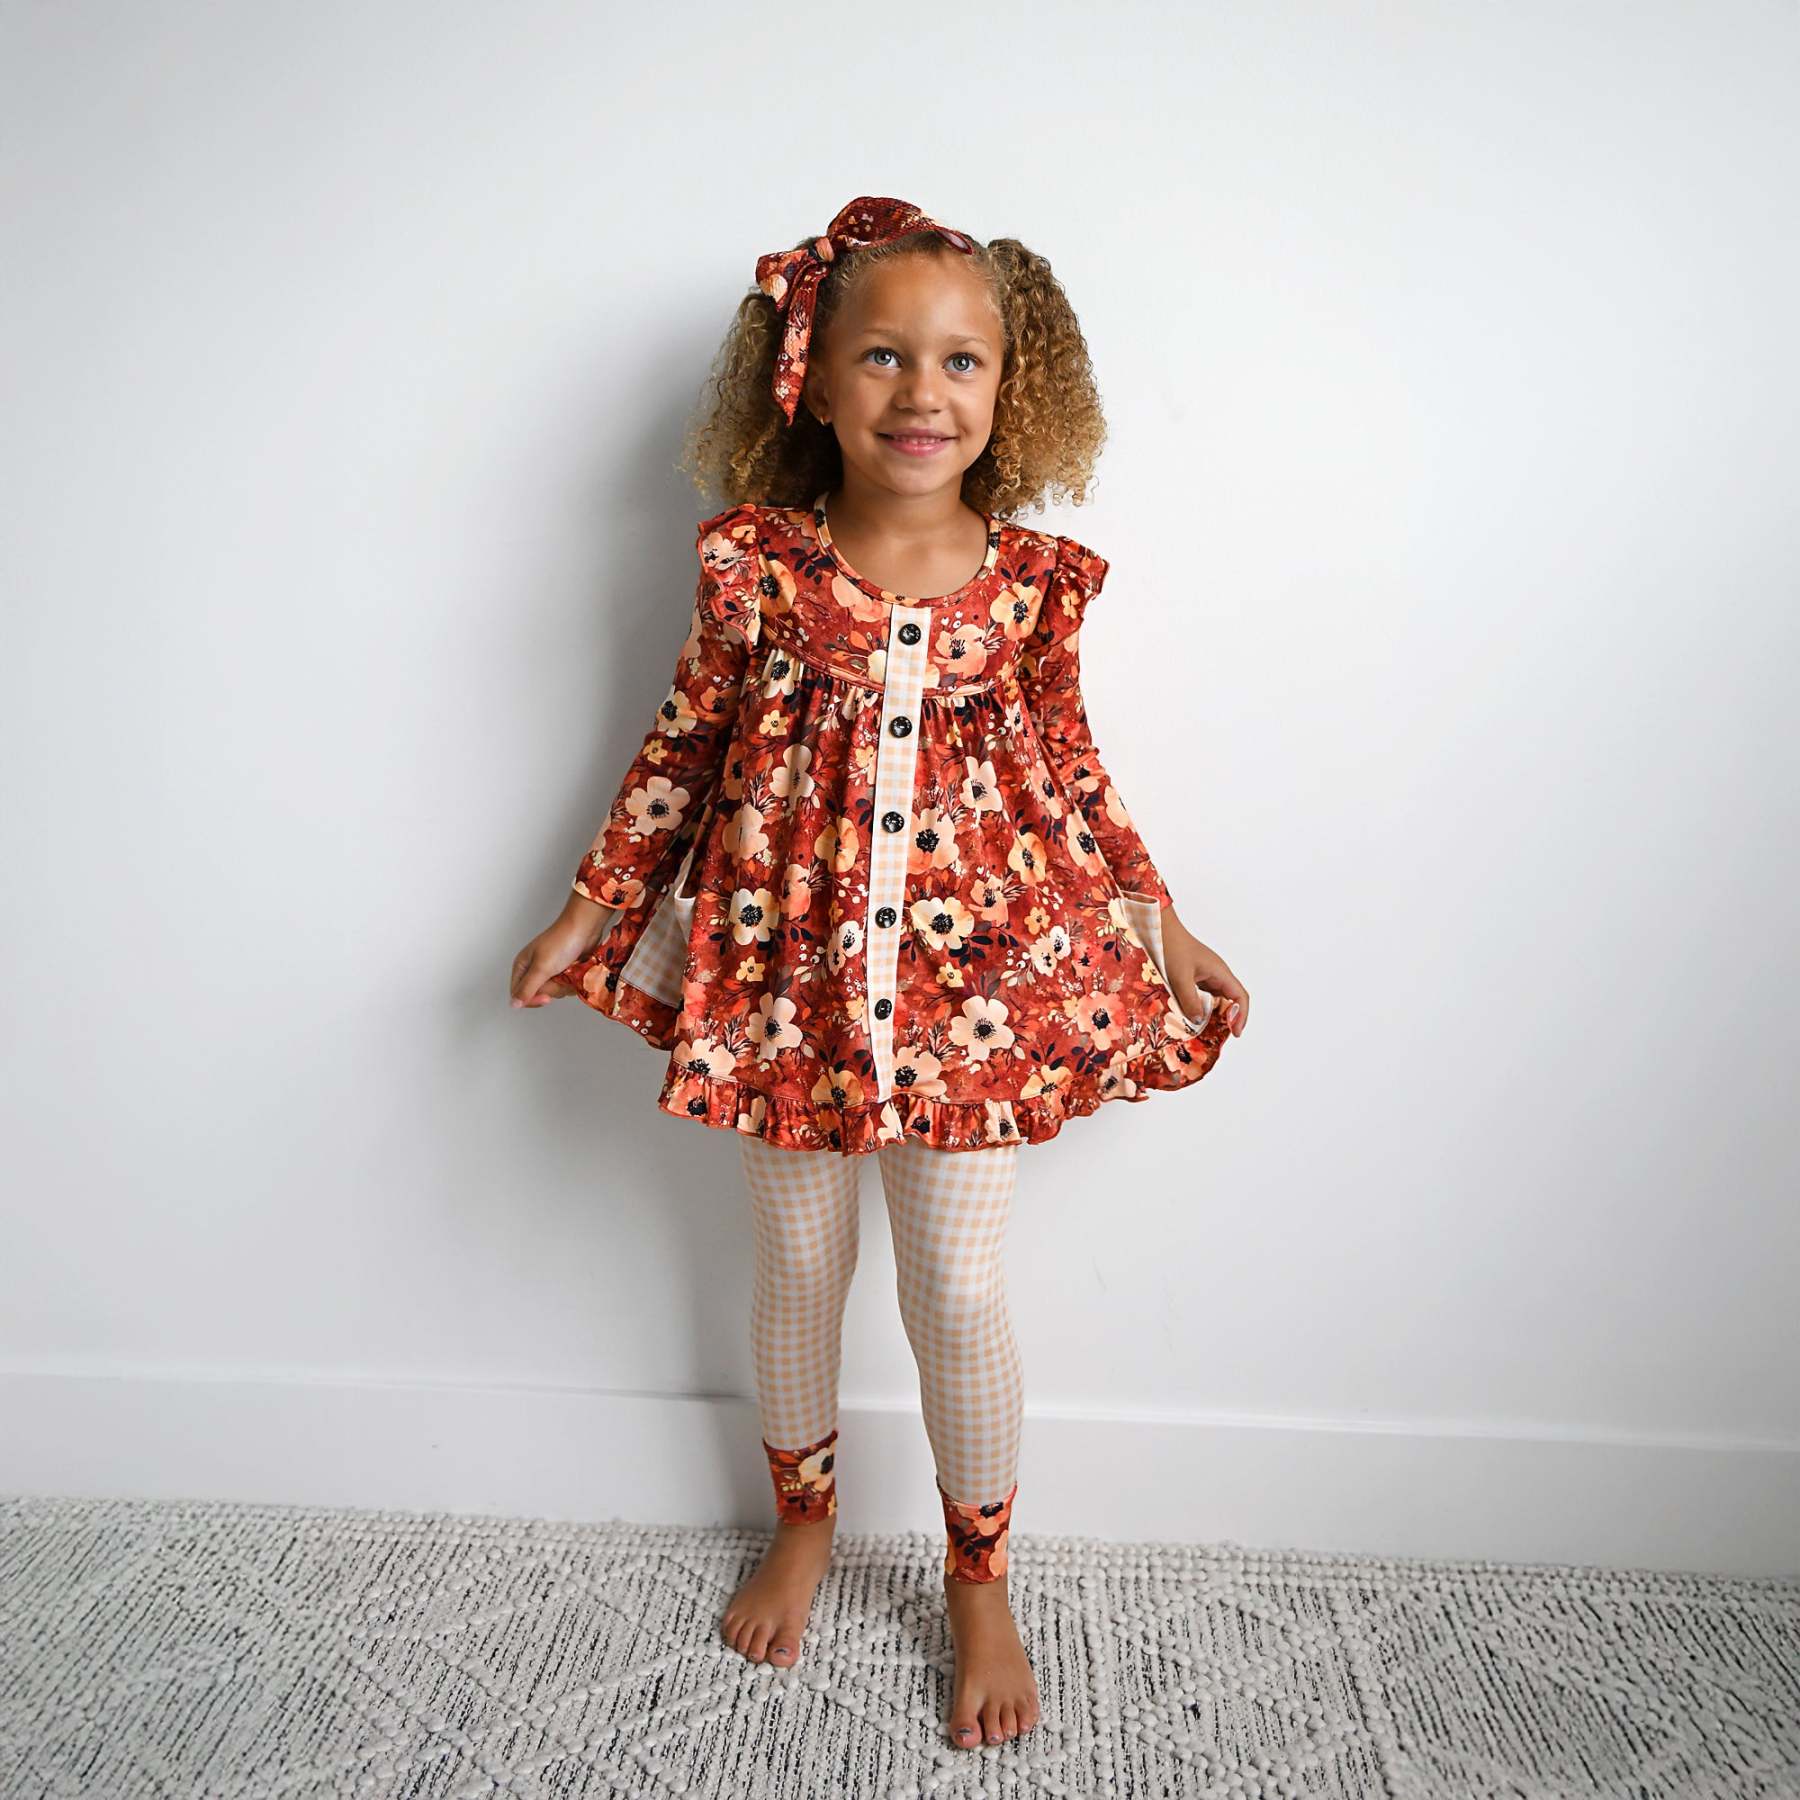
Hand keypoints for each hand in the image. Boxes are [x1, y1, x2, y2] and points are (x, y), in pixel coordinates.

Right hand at [510, 895, 615, 1008]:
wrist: (584, 928)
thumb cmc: (561, 941)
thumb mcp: (541, 968)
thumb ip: (527, 988)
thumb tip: (514, 1004)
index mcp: (522, 967)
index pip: (520, 994)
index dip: (533, 999)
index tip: (547, 997)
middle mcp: (534, 970)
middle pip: (540, 994)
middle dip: (554, 988)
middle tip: (559, 973)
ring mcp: (551, 971)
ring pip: (556, 992)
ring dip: (565, 984)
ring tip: (568, 969)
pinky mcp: (565, 972)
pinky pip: (567, 986)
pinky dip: (573, 981)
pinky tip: (576, 970)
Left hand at [1159, 902, 1247, 1035]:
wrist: (1158, 930)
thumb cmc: (1171, 948)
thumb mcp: (1179, 978)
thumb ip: (1190, 1000)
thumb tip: (1199, 1021)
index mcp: (1220, 972)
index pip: (1240, 996)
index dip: (1241, 1016)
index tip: (1235, 1033)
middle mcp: (1217, 973)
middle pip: (1231, 999)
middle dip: (1229, 1018)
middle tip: (1220, 1036)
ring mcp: (1206, 974)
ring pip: (1217, 998)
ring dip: (1214, 1014)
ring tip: (1207, 1031)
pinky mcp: (1195, 975)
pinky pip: (1204, 994)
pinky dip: (1202, 1007)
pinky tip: (1192, 1016)